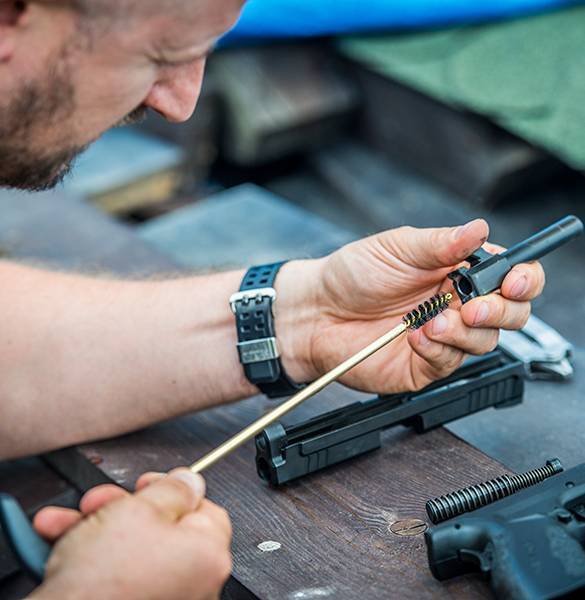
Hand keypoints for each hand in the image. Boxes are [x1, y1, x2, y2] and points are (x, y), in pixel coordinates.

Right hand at [31, 470, 231, 599]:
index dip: (169, 490)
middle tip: (99, 503)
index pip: (203, 508)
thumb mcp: (139, 509)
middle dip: (124, 509)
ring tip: (68, 526)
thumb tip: (190, 481)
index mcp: (208, 556)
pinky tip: (63, 551)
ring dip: (99, 531)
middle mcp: (197, 585)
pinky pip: (121, 577)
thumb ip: (171, 488)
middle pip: (163, 528)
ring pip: (135, 550)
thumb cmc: (103, 580)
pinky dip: (94, 562)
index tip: (143, 485)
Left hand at [277, 219, 544, 392]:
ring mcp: (444, 336)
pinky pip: (450, 362)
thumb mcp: (396, 248)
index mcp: (457, 271)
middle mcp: (457, 304)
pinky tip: (414, 337)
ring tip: (432, 321)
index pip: (510, 276)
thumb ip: (441, 243)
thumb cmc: (352, 275)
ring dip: (465, 331)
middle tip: (474, 305)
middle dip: (502, 310)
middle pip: (511, 313)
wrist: (316, 312)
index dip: (523, 278)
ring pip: (486, 342)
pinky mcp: (426, 363)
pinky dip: (438, 349)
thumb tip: (479, 229)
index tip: (514, 280)